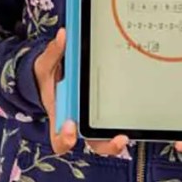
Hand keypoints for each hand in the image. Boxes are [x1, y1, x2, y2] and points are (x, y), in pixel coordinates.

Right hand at [36, 29, 128, 156]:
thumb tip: (63, 35)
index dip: (65, 137)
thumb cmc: (48, 76)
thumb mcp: (45, 64)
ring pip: (107, 136)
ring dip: (117, 139)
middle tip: (118, 138)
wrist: (54, 76)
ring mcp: (92, 118)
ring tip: (127, 134)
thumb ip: (53, 52)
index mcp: (60, 115)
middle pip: (92, 143)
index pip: (60, 138)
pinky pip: (115, 119)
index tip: (71, 125)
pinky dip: (125, 119)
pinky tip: (136, 109)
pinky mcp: (104, 110)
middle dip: (106, 145)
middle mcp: (78, 122)